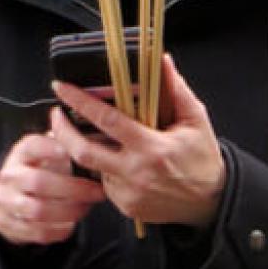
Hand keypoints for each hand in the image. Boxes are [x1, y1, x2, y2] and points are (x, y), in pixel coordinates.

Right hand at [0, 132, 105, 244]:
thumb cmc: (42, 169)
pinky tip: (73, 222)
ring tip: (87, 207)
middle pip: (40, 182)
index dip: (50, 148)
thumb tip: (99, 142)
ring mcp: (6, 202)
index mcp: (21, 153)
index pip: (32, 146)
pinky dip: (61, 229)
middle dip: (75, 189)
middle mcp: (10, 176)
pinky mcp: (9, 225)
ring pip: (39, 211)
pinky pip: (39, 232)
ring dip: (70, 211)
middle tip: (98, 191)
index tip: (71, 151)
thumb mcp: (48, 152)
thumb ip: (68, 145)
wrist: (11, 196)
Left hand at [50, 54, 225, 228]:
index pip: (107, 120)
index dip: (81, 102)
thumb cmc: (203, 158)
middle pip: (83, 151)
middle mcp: (136, 172)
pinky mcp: (126, 207)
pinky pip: (106, 185)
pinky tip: (121, 163)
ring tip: (96, 138)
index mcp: (152, 147)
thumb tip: (162, 61)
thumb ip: (176, 89)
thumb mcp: (195, 119)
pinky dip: (107, 170)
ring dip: (90, 151)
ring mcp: (129, 193)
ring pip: (94, 168)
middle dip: (62, 131)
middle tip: (56, 116)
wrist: (211, 200)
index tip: (63, 89)